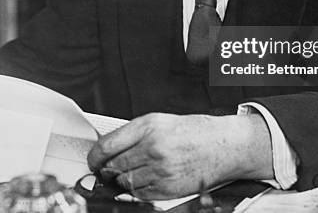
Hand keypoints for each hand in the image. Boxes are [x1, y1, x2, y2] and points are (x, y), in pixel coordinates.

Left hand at [87, 112, 272, 199]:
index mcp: (148, 126)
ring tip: (129, 173)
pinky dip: (136, 191)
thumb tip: (108, 148)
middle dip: (106, 170)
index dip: (94, 156)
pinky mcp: (168, 188)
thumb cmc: (195, 131)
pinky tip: (143, 181)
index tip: (93, 160)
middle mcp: (152, 147)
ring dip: (121, 181)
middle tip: (107, 169)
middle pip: (113, 166)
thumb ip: (133, 133)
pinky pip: (139, 195)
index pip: (106, 146)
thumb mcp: (161, 121)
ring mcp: (160, 170)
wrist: (224, 146)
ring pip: (124, 183)